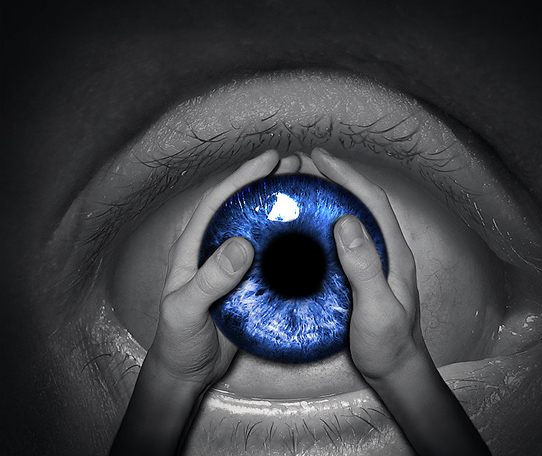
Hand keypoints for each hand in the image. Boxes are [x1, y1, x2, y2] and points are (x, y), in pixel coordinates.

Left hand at [110, 149, 287, 455]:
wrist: (188, 371)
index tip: (269, 159)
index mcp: (195, 247)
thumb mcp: (186, 309)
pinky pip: (272, 257)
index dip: (242, 177)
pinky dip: (288, 242)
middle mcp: (216, 250)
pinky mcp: (252, 285)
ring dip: (280, 207)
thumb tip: (244, 245)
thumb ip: (209, 279)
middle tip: (296, 165)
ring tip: (307, 188)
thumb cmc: (179, 340)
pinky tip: (308, 235)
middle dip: (267, 182)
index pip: (218, 202)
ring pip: (260, 229)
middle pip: (243, 207)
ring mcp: (235, 267)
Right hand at [311, 147, 490, 455]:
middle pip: (363, 203)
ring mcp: (375, 261)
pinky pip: (343, 238)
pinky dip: (326, 222)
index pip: (373, 202)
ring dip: (331, 197)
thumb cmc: (389, 343)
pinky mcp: (362, 273)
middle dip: (337, 179)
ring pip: (353, 218)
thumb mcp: (377, 307)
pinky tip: (307, 226)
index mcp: (394, 252)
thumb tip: (345, 220)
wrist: (395, 370)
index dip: (348, 175)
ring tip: (302, 186)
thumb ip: (365, 267)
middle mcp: (386, 250)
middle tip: (304, 167)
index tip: (320, 158)